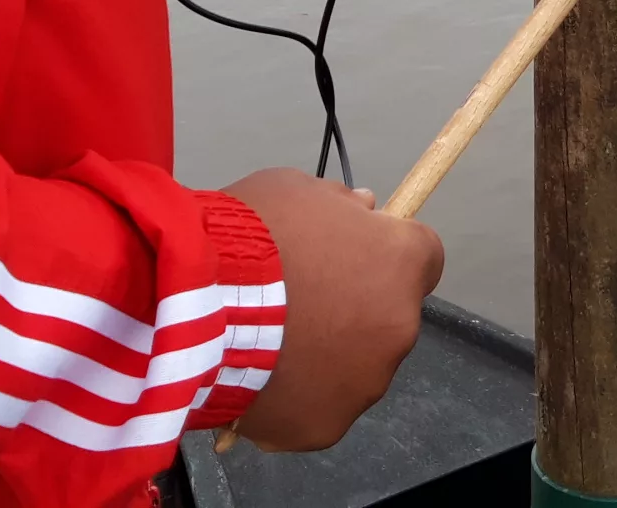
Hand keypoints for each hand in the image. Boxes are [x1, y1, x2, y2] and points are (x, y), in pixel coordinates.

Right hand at [223, 168, 444, 451]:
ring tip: (273, 342)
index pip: (423, 256)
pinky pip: (319, 407)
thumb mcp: (295, 189)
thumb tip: (362, 210)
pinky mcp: (326, 426)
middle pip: (389, 316)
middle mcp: (400, 327)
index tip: (355, 252)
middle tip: (302, 300)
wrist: (193, 304)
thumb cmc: (250, 236)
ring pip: (356, 366)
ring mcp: (366, 383)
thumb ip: (339, 203)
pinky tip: (261, 377)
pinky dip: (298, 396)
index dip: (387, 252)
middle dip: (356, 306)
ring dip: (329, 354)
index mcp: (402, 263)